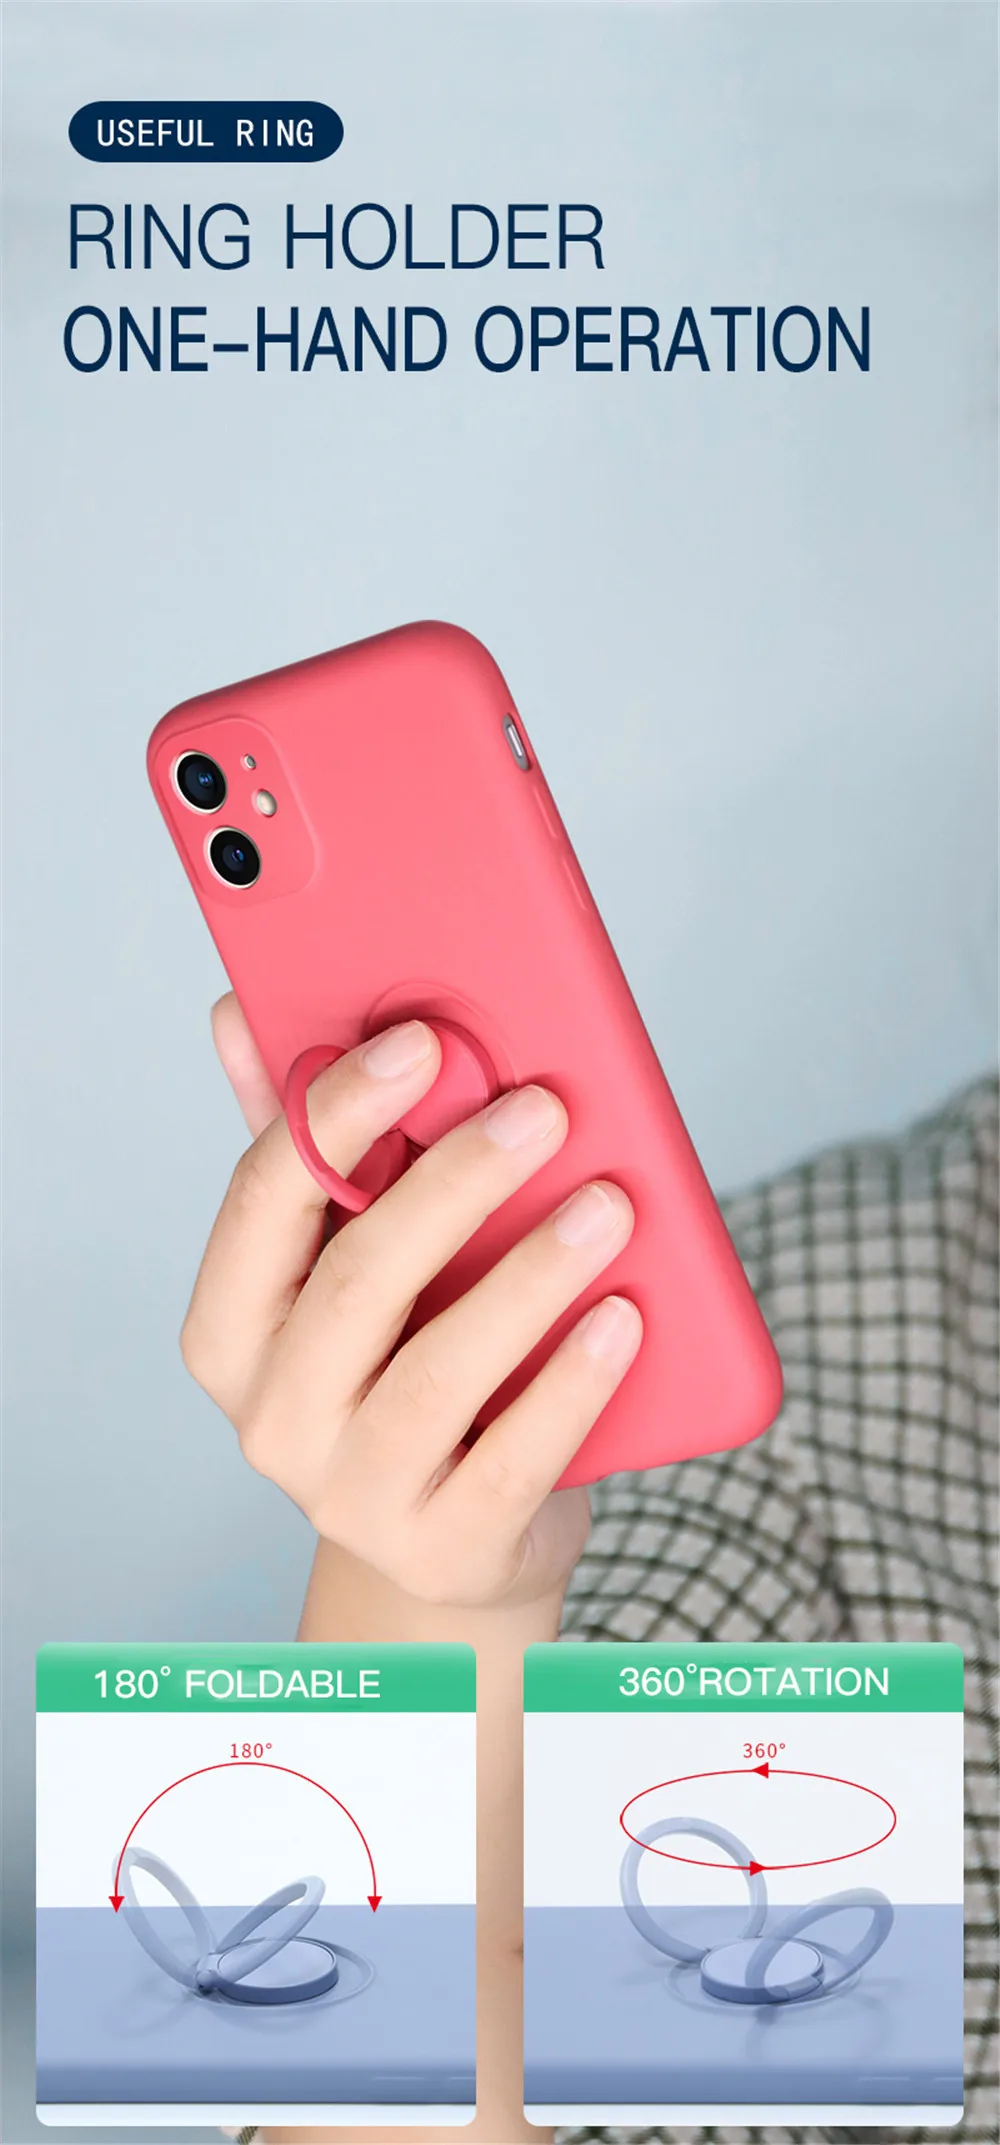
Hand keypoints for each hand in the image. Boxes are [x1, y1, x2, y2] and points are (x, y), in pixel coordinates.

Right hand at [181, 997, 641, 1608]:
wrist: (454, 1537)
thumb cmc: (403, 1360)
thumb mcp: (348, 1262)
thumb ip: (310, 1147)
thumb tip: (238, 1014)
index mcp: (232, 1327)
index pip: (265, 1200)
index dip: (338, 1113)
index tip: (423, 1040)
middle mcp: (274, 1418)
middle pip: (359, 1281)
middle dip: (454, 1183)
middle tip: (544, 1110)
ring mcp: (352, 1495)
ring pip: (436, 1373)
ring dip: (529, 1278)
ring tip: (610, 1206)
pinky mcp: (444, 1550)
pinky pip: (512, 1462)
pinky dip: (571, 1384)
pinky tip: (623, 1319)